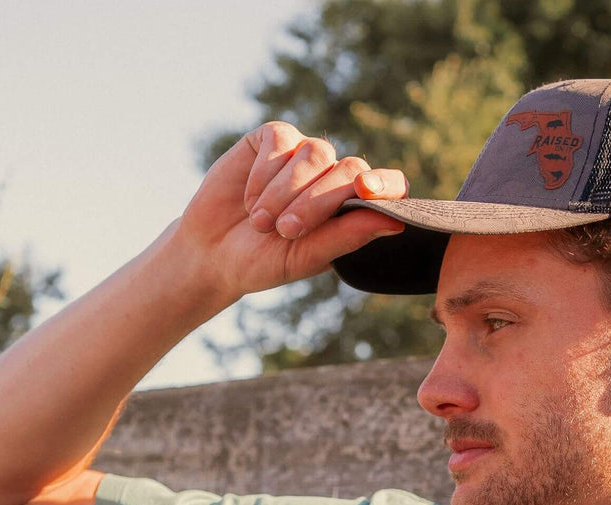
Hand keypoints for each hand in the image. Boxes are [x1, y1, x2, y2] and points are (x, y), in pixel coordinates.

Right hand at [175, 121, 408, 309]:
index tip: (366, 190)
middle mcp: (333, 176)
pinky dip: (264, 173)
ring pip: (314, 154)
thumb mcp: (306, 257)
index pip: (387, 186)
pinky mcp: (272, 138)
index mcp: (352, 208)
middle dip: (316, 203)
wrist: (213, 252)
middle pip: (349, 169)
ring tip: (262, 222)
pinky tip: (250, 199)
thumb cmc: (265, 261)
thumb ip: (348, 237)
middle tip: (285, 232)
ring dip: (285, 191)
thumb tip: (397, 222)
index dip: (384, 184)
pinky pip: (281, 141)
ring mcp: (304, 154)